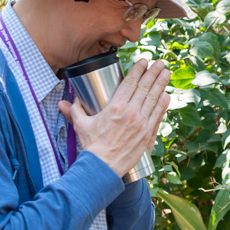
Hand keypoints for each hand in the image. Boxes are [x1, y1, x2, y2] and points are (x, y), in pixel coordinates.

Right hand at [61, 59, 170, 177]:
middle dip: (154, 73)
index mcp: (116, 107)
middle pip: (145, 87)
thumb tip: (63, 103)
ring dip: (161, 85)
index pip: (130, 83)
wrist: (103, 168)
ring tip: (166, 73)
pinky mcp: (147, 135)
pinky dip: (163, 104)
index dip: (138, 70)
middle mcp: (131, 112)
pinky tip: (166, 95)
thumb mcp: (81, 125)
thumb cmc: (92, 146)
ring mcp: (141, 124)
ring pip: (154, 99)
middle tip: (160, 62)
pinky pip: (157, 115)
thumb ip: (74, 111)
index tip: (144, 61)